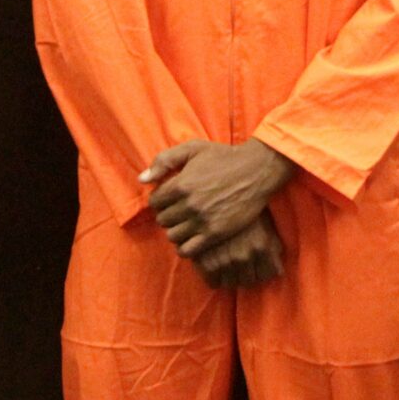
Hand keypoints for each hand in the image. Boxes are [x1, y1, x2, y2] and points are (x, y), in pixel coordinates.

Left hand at [141, 138, 296, 259]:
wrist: (256, 171)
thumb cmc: (224, 157)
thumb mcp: (193, 149)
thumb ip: (164, 161)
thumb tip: (142, 179)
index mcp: (180, 184)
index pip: (154, 202)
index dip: (160, 200)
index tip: (171, 198)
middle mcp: (189, 204)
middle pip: (163, 220)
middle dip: (168, 215)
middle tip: (180, 210)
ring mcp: (202, 221)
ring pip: (173, 236)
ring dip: (176, 230)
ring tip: (186, 223)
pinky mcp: (215, 233)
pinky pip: (188, 250)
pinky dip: (185, 247)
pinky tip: (192, 237)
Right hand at [194, 213, 285, 289]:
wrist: (222, 189)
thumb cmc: (245, 204)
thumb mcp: (266, 225)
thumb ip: (273, 248)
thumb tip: (277, 271)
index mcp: (261, 247)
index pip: (266, 275)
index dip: (261, 271)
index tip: (256, 268)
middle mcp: (244, 255)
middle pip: (247, 281)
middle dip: (244, 275)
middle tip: (238, 267)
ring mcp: (223, 258)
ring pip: (229, 283)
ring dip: (229, 277)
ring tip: (225, 267)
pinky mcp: (204, 258)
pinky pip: (212, 282)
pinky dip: (213, 279)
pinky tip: (213, 269)